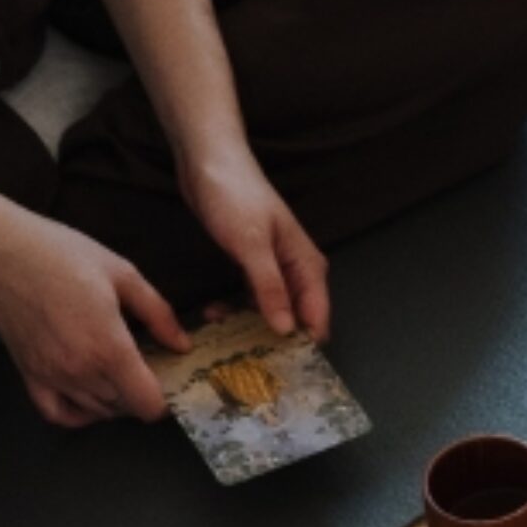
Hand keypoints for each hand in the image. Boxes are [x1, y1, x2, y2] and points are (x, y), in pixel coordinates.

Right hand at [0, 209, 190, 428]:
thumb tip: (182, 345)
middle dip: (142, 392)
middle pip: (126, 409)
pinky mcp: (28, 373)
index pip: (149, 405)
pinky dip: (78, 413)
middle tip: (146, 364)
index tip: (167, 374)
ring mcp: (51, 376)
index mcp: (110, 350)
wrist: (0, 250)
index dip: (166, 396)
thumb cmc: (62, 254)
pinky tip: (89, 393)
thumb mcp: (124, 275)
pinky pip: (57, 414)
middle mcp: (81, 372)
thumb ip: (158, 315)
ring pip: (97, 412)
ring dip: (115, 400)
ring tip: (119, 370)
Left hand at [182, 144, 328, 340]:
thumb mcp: (251, 245)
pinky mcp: (252, 265)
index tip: (278, 366)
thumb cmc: (234, 195)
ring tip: (221, 331)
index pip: (317, 317)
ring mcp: (274, 268)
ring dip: (249, 324)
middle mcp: (296, 270)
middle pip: (296, 318)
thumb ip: (270, 288)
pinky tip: (215, 314)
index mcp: (307, 265)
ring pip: (272, 310)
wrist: (209, 160)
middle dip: (272, 338)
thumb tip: (286, 329)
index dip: (302, 344)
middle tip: (243, 355)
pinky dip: (236, 308)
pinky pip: (251, 298)